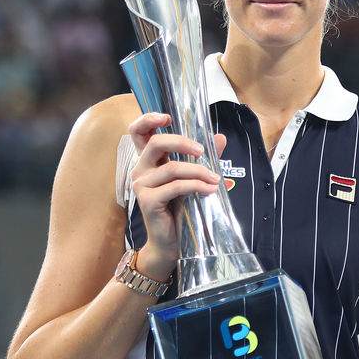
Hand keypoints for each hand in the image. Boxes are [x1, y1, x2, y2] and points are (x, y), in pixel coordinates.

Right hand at [128, 113, 226, 278]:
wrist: (171, 241)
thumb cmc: (181, 209)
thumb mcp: (193, 179)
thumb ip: (204, 157)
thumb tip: (219, 137)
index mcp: (149, 161)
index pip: (139, 133)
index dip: (148, 120)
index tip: (167, 117)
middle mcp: (140, 170)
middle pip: (156, 144)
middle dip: (182, 142)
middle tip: (203, 151)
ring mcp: (141, 185)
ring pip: (172, 168)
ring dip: (199, 171)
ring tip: (216, 179)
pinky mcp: (148, 200)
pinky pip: (176, 187)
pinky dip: (196, 186)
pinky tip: (210, 190)